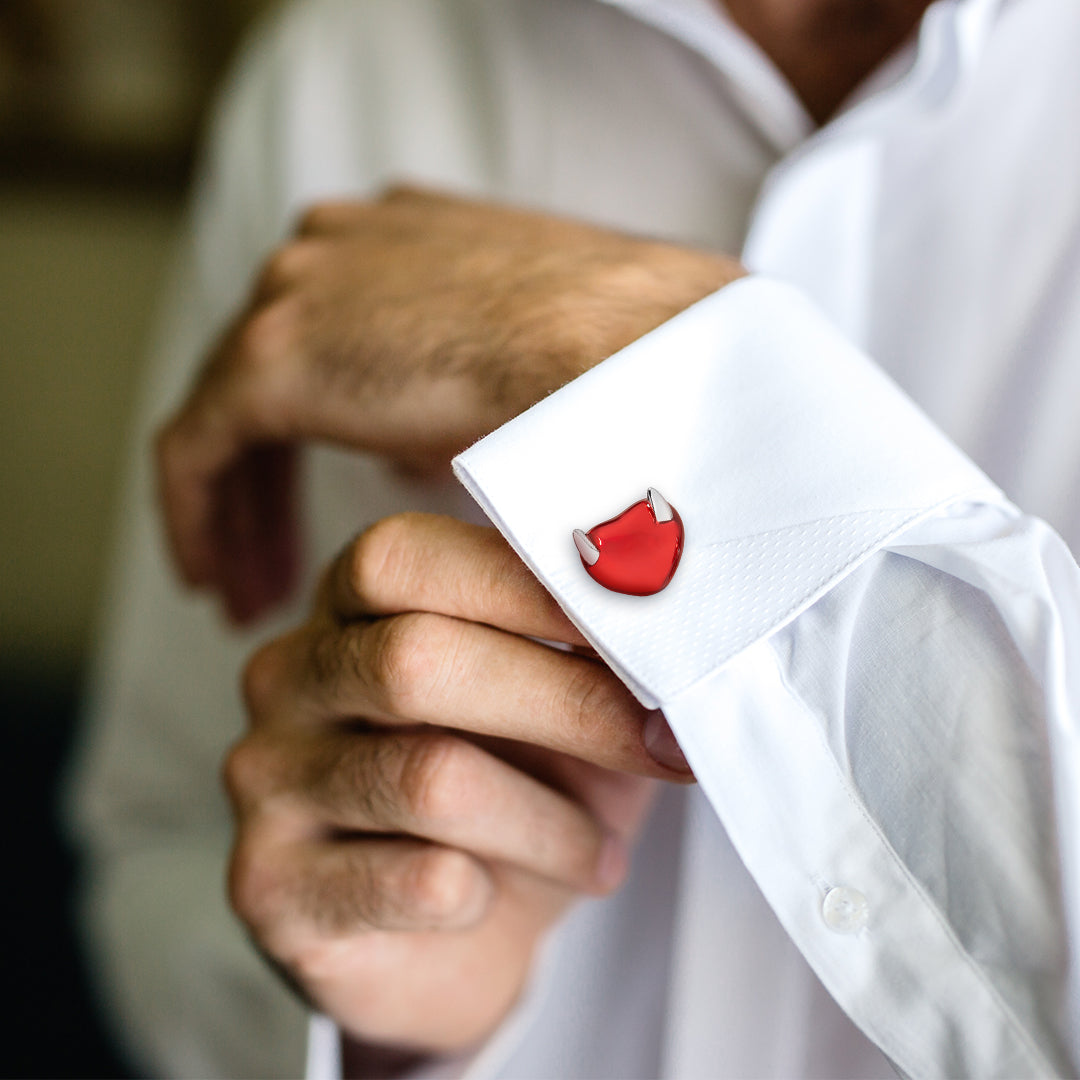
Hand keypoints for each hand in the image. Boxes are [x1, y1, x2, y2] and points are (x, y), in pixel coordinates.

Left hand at [157, 186, 743, 621]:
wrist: (629, 351)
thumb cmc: (617, 364)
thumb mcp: (537, 369)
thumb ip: (465, 395)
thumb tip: (423, 454)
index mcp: (403, 238)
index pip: (330, 336)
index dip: (321, 429)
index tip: (323, 505)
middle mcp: (338, 247)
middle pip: (267, 374)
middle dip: (268, 481)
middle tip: (270, 566)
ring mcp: (299, 288)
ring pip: (228, 414)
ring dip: (239, 509)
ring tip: (250, 593)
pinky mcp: (273, 356)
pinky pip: (197, 448)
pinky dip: (200, 516)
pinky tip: (216, 582)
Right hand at [225, 513, 691, 1058]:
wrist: (444, 932)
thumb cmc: (510, 785)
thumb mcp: (553, 705)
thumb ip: (586, 656)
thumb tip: (672, 625)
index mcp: (350, 605)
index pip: (404, 559)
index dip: (524, 584)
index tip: (640, 625)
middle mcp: (291, 678)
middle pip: (415, 661)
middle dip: (565, 703)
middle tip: (661, 745)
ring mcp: (269, 781)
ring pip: (430, 780)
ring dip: (550, 822)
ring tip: (599, 853)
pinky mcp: (273, 889)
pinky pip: (414, 883)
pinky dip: (492, 891)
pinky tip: (504, 895)